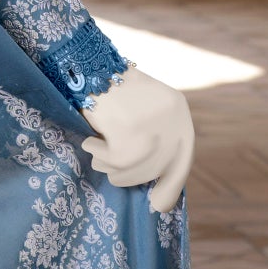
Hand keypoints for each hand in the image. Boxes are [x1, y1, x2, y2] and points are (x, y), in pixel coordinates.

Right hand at [80, 64, 194, 212]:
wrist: (85, 64)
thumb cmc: (107, 91)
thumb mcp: (142, 110)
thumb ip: (154, 140)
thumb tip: (160, 195)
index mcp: (179, 111)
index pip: (181, 160)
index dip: (170, 186)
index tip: (158, 204)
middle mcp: (173, 118)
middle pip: (154, 170)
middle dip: (128, 174)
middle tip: (106, 163)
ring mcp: (152, 126)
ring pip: (131, 169)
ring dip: (108, 162)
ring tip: (96, 145)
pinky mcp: (129, 131)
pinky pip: (112, 160)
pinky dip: (97, 151)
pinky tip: (91, 136)